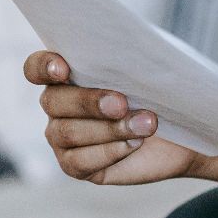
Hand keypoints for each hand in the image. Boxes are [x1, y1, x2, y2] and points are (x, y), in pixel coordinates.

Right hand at [24, 50, 200, 184]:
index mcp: (67, 73)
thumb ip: (130, 58)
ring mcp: (61, 136)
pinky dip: (110, 151)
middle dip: (89, 102)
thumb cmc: (160, 89)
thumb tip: (131, 52)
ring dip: (111, 128)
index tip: (63, 70)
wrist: (180, 128)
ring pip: (68, 133)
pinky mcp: (73, 165)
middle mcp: (57, 104)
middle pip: (53, 101)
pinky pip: (79, 161)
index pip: (36, 67)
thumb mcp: (149, 68)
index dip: (43, 67)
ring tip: (147, 124)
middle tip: (122, 103)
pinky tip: (135, 143)